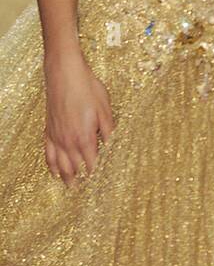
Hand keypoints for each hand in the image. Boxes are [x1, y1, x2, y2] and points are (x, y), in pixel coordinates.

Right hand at [44, 47, 114, 186]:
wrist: (64, 73)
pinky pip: (48, 154)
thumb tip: (114, 146)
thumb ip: (109, 131)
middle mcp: (69, 140)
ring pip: (60, 164)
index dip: (98, 174)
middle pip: (75, 168)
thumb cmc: (87, 87)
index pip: (92, 164)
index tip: (104, 183)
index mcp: (85, 137)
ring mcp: (56, 136)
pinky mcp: (48, 130)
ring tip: (72, 188)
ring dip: (66, 178)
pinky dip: (51, 165)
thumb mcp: (105, 108)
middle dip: (82, 180)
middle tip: (88, 192)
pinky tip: (54, 172)